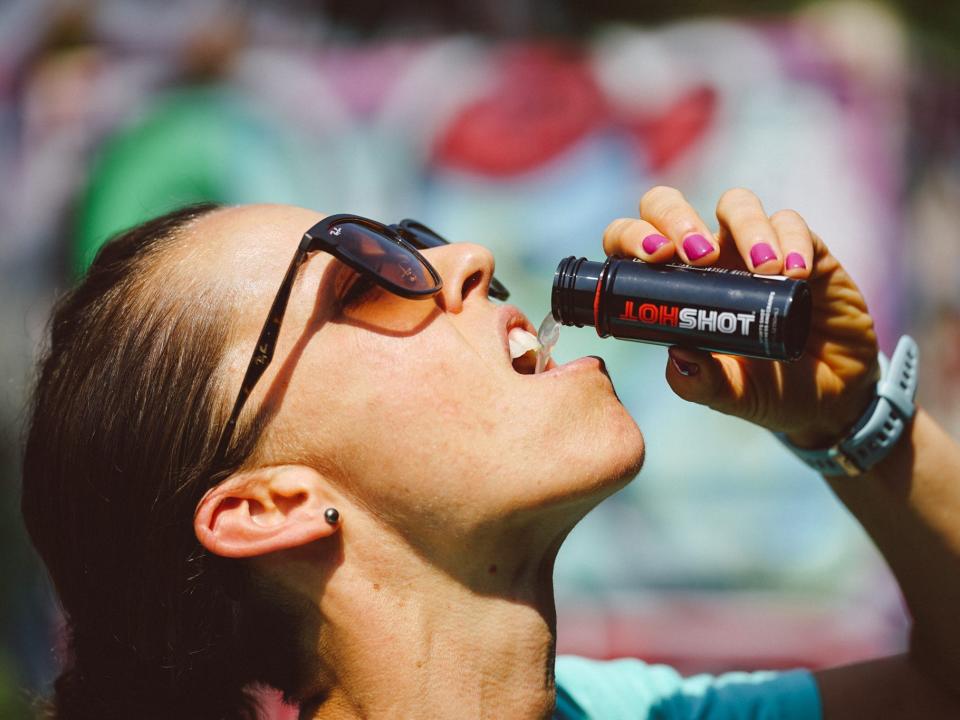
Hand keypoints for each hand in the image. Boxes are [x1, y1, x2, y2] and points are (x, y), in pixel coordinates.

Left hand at [603, 186, 879, 446]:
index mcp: (673, 287)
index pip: (636, 244)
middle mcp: (708, 259)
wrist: (833, 396)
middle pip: (671, 207)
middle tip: (699, 257)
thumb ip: (700, 384)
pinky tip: (795, 272)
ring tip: (762, 269)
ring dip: (743, 226)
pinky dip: (791, 240)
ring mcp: (752, 248)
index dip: (632, 237)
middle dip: (676, 218)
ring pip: (735, 203)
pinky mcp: (802, 247)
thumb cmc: (768, 389)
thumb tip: (678, 356)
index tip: (654, 258)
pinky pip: (790, 222)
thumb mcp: (731, 395)